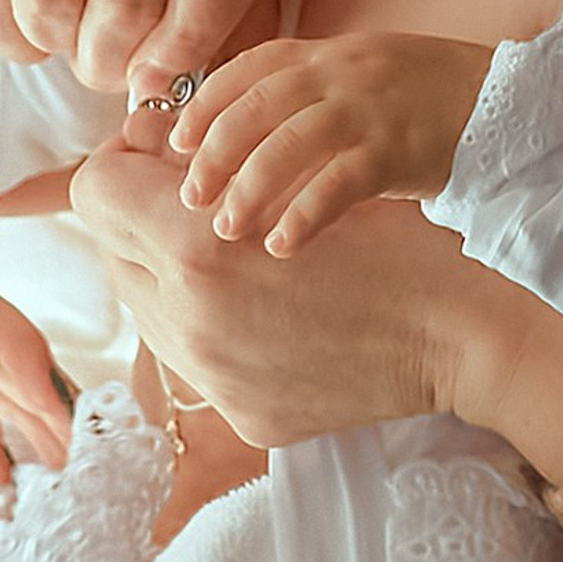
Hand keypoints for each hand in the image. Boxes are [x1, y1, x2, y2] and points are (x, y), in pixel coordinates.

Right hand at [0, 0, 270, 94]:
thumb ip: (222, 43)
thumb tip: (154, 93)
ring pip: (51, 5)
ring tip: (83, 37)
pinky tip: (45, 23)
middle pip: (127, 3)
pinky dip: (21, 43)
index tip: (167, 75)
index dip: (194, 42)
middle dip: (122, 63)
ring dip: (68, 49)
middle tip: (120, 63)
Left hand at [73, 137, 475, 441]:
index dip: (122, 161)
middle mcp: (190, 323)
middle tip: (191, 199)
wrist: (466, 336)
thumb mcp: (300, 176)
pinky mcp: (242, 416)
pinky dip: (209, 324)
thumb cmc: (394, 239)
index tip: (156, 154)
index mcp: (198, 251)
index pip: (96, 191)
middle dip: (141, 217)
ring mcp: (213, 380)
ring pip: (144, 308)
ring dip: (168, 273)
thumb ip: (210, 165)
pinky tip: (260, 307)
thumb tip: (144, 145)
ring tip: (230, 254)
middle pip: (111, 250)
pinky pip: (190, 357)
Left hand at [168, 32, 491, 252]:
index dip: (205, 103)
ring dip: (248, 186)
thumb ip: (314, 97)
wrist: (518, 106)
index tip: (175, 141)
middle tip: (187, 197)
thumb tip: (247, 135)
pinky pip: (340, 182)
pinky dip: (305, 214)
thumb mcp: (368, 82)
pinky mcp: (401, 149)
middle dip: (212, 152)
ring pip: (288, 142)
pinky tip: (284, 245)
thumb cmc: (437, 102)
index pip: (249, 68)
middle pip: (255, 105)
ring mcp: (372, 108)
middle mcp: (344, 73)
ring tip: (226, 228)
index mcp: (331, 54)